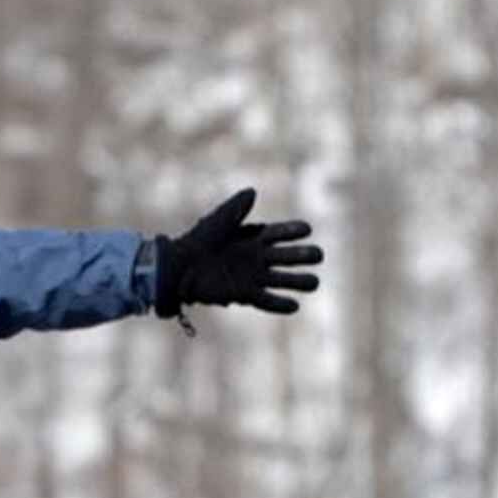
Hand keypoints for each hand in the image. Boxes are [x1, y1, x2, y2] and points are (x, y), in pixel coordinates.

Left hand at [152, 188, 322, 317]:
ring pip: (283, 280)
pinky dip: (280, 304)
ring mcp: (253, 277)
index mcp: (255, 237)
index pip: (281, 234)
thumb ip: (236, 207)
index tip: (306, 229)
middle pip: (289, 257)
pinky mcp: (245, 294)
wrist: (179, 266)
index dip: (294, 231)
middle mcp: (259, 257)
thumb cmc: (199, 240)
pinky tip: (295, 305)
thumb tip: (252, 192)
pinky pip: (267, 301)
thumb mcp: (218, 220)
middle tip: (318, 255)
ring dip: (300, 281)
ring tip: (315, 283)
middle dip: (304, 256)